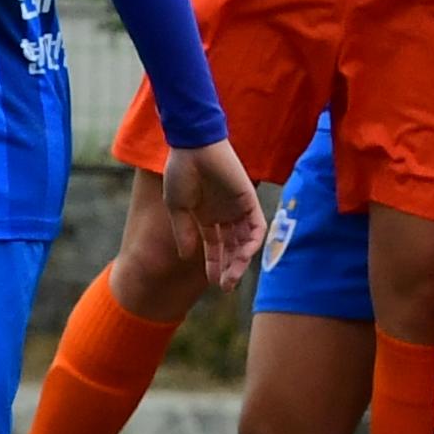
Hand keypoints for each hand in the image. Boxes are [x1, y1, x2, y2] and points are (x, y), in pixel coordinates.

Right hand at [162, 141, 266, 285]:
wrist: (193, 146)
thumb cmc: (181, 172)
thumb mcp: (177, 207)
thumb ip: (183, 231)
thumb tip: (186, 257)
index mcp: (207, 216)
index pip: (215, 247)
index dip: (214, 265)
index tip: (213, 283)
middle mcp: (224, 214)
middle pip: (231, 248)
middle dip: (228, 268)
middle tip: (224, 287)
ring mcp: (237, 208)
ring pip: (244, 241)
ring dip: (239, 261)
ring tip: (231, 279)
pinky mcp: (249, 200)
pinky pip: (256, 226)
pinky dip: (252, 243)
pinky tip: (243, 257)